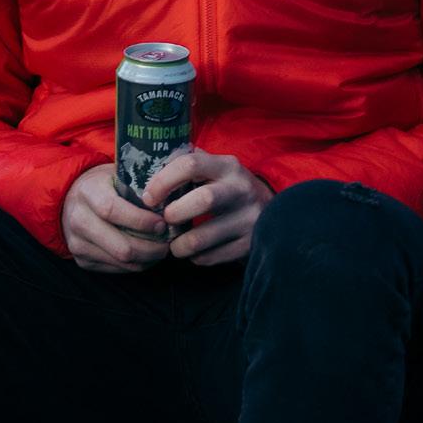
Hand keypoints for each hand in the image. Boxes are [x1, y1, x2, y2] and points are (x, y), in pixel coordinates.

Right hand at [61, 162, 173, 271]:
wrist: (71, 199)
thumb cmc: (104, 185)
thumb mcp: (117, 175)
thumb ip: (139, 185)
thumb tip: (172, 199)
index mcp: (88, 192)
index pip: (113, 210)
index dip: (141, 221)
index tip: (163, 223)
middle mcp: (79, 220)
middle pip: (120, 246)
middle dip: (151, 248)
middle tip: (168, 242)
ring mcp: (78, 243)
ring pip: (121, 261)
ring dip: (147, 259)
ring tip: (162, 249)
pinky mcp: (82, 260)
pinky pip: (116, 269)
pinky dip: (136, 264)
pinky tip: (147, 254)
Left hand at [145, 148, 272, 268]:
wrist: (273, 211)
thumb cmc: (229, 188)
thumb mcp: (216, 169)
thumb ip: (187, 164)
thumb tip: (151, 169)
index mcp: (228, 166)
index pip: (190, 164)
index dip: (163, 181)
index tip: (149, 197)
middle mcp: (241, 190)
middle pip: (202, 200)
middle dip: (174, 214)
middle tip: (165, 221)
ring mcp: (248, 219)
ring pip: (200, 238)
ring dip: (178, 244)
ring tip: (174, 243)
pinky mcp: (249, 245)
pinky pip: (209, 257)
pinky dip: (195, 257)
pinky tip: (195, 251)